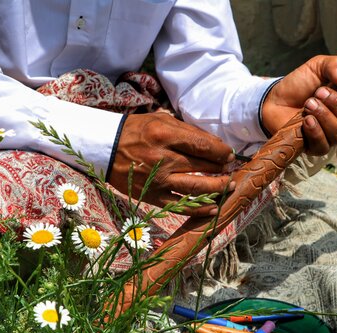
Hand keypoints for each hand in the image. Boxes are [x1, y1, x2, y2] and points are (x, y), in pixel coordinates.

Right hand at [108, 112, 235, 215]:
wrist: (105, 148)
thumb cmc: (135, 131)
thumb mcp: (159, 120)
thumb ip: (186, 131)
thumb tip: (215, 145)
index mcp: (164, 135)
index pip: (203, 145)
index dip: (221, 152)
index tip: (229, 155)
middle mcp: (162, 158)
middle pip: (203, 166)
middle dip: (222, 169)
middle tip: (231, 170)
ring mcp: (157, 180)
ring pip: (196, 187)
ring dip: (218, 188)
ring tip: (229, 186)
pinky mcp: (152, 196)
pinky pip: (180, 206)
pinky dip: (199, 209)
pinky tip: (213, 207)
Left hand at [261, 55, 336, 155]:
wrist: (274, 98)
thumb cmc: (299, 84)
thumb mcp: (318, 66)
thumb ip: (335, 64)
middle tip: (318, 92)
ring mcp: (329, 136)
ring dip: (325, 116)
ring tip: (308, 103)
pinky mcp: (313, 147)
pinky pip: (323, 146)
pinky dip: (316, 132)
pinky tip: (306, 120)